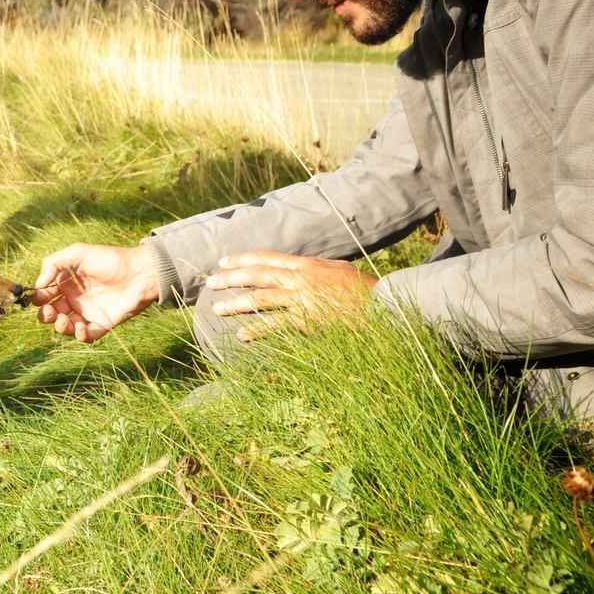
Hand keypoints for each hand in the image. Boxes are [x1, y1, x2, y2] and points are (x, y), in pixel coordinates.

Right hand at [31, 243, 160, 342]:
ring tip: (64, 320)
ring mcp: (87, 313)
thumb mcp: (77, 253)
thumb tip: (38, 285)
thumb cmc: (109, 259)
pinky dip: (79, 335)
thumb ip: (53, 263)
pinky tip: (80, 326)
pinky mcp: (102, 324)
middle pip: (51, 314)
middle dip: (45, 315)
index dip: (38, 298)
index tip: (37, 297)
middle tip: (50, 311)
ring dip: (60, 327)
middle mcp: (74, 299)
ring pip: (65, 327)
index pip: (45, 295)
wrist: (139, 272)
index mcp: (66, 283)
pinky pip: (86, 336)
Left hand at [206, 251, 377, 340]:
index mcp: (307, 264)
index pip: (268, 257)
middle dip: (231, 277)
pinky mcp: (309, 319)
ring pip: (262, 298)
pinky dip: (258, 329)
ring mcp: (304, 298)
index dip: (243, 258)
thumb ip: (316, 269)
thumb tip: (301, 267)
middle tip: (210, 282)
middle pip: (258, 274)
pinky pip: (276, 324)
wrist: (384, 307)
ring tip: (217, 309)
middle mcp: (302, 278)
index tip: (223, 260)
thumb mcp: (338, 271)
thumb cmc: (365, 291)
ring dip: (237, 303)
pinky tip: (243, 336)